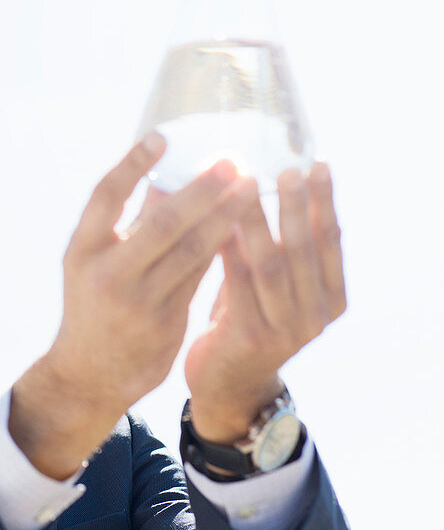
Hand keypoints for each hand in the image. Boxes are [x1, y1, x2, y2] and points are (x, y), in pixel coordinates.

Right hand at [10, 133, 253, 477]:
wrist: (90, 372)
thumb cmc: (93, 303)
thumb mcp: (95, 261)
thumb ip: (129, 224)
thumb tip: (166, 176)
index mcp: (82, 250)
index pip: (105, 196)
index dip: (132, 165)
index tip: (161, 137)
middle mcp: (108, 274)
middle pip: (161, 223)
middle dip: (201, 190)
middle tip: (231, 162)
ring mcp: (137, 301)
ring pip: (191, 250)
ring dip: (226, 216)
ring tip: (250, 187)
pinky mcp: (165, 322)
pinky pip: (201, 277)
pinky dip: (223, 249)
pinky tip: (246, 227)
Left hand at [184, 163, 346, 442]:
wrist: (226, 385)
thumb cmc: (245, 320)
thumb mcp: (271, 286)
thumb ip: (276, 248)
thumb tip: (262, 181)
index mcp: (331, 298)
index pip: (332, 241)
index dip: (325, 202)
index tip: (318, 163)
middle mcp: (316, 314)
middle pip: (305, 249)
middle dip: (296, 205)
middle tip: (287, 168)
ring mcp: (286, 328)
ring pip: (271, 264)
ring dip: (259, 222)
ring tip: (247, 186)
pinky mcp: (252, 337)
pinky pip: (238, 284)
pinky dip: (229, 251)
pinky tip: (217, 223)